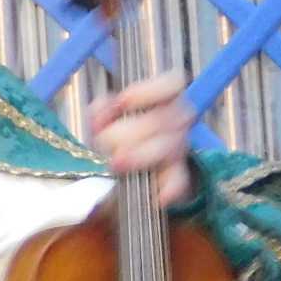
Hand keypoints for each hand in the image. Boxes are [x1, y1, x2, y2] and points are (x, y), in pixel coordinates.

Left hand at [87, 72, 194, 206]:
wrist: (115, 177)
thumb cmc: (112, 139)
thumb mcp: (101, 118)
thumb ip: (101, 109)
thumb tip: (101, 114)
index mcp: (162, 101)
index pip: (174, 83)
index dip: (148, 91)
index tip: (120, 103)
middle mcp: (176, 123)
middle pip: (165, 118)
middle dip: (131, 130)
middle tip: (103, 142)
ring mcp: (178, 152)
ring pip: (170, 147)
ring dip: (141, 155)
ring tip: (115, 164)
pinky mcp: (177, 180)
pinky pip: (180, 182)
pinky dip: (169, 188)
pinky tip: (157, 197)